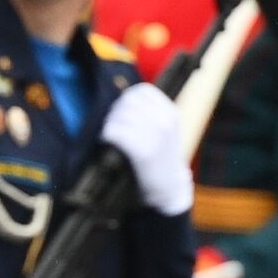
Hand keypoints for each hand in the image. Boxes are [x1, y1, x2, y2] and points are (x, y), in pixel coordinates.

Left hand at [101, 83, 192, 215]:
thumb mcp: (163, 128)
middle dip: (115, 112)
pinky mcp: (144, 151)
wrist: (168, 186)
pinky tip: (107, 141)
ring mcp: (156, 135)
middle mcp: (165, 120)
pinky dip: (106, 135)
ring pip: (119, 116)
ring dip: (109, 124)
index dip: (126, 99)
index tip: (122, 112)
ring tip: (110, 135)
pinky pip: (115, 132)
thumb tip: (120, 97)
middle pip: (127, 102)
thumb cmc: (160, 155)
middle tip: (112, 126)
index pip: (141, 91)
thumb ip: (148, 111)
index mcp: (170, 111)